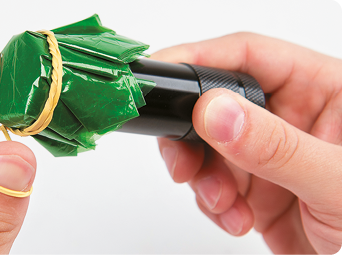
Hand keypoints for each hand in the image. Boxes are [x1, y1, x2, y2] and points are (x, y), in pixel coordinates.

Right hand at [152, 32, 341, 254]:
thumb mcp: (337, 181)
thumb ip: (278, 146)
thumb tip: (216, 112)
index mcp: (320, 89)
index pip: (249, 56)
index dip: (198, 60)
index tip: (161, 82)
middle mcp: (289, 115)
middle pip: (214, 102)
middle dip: (190, 135)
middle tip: (183, 164)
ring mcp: (269, 151)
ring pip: (206, 146)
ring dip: (201, 177)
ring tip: (225, 204)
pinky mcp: (255, 185)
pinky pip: (212, 182)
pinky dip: (213, 203)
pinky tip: (238, 218)